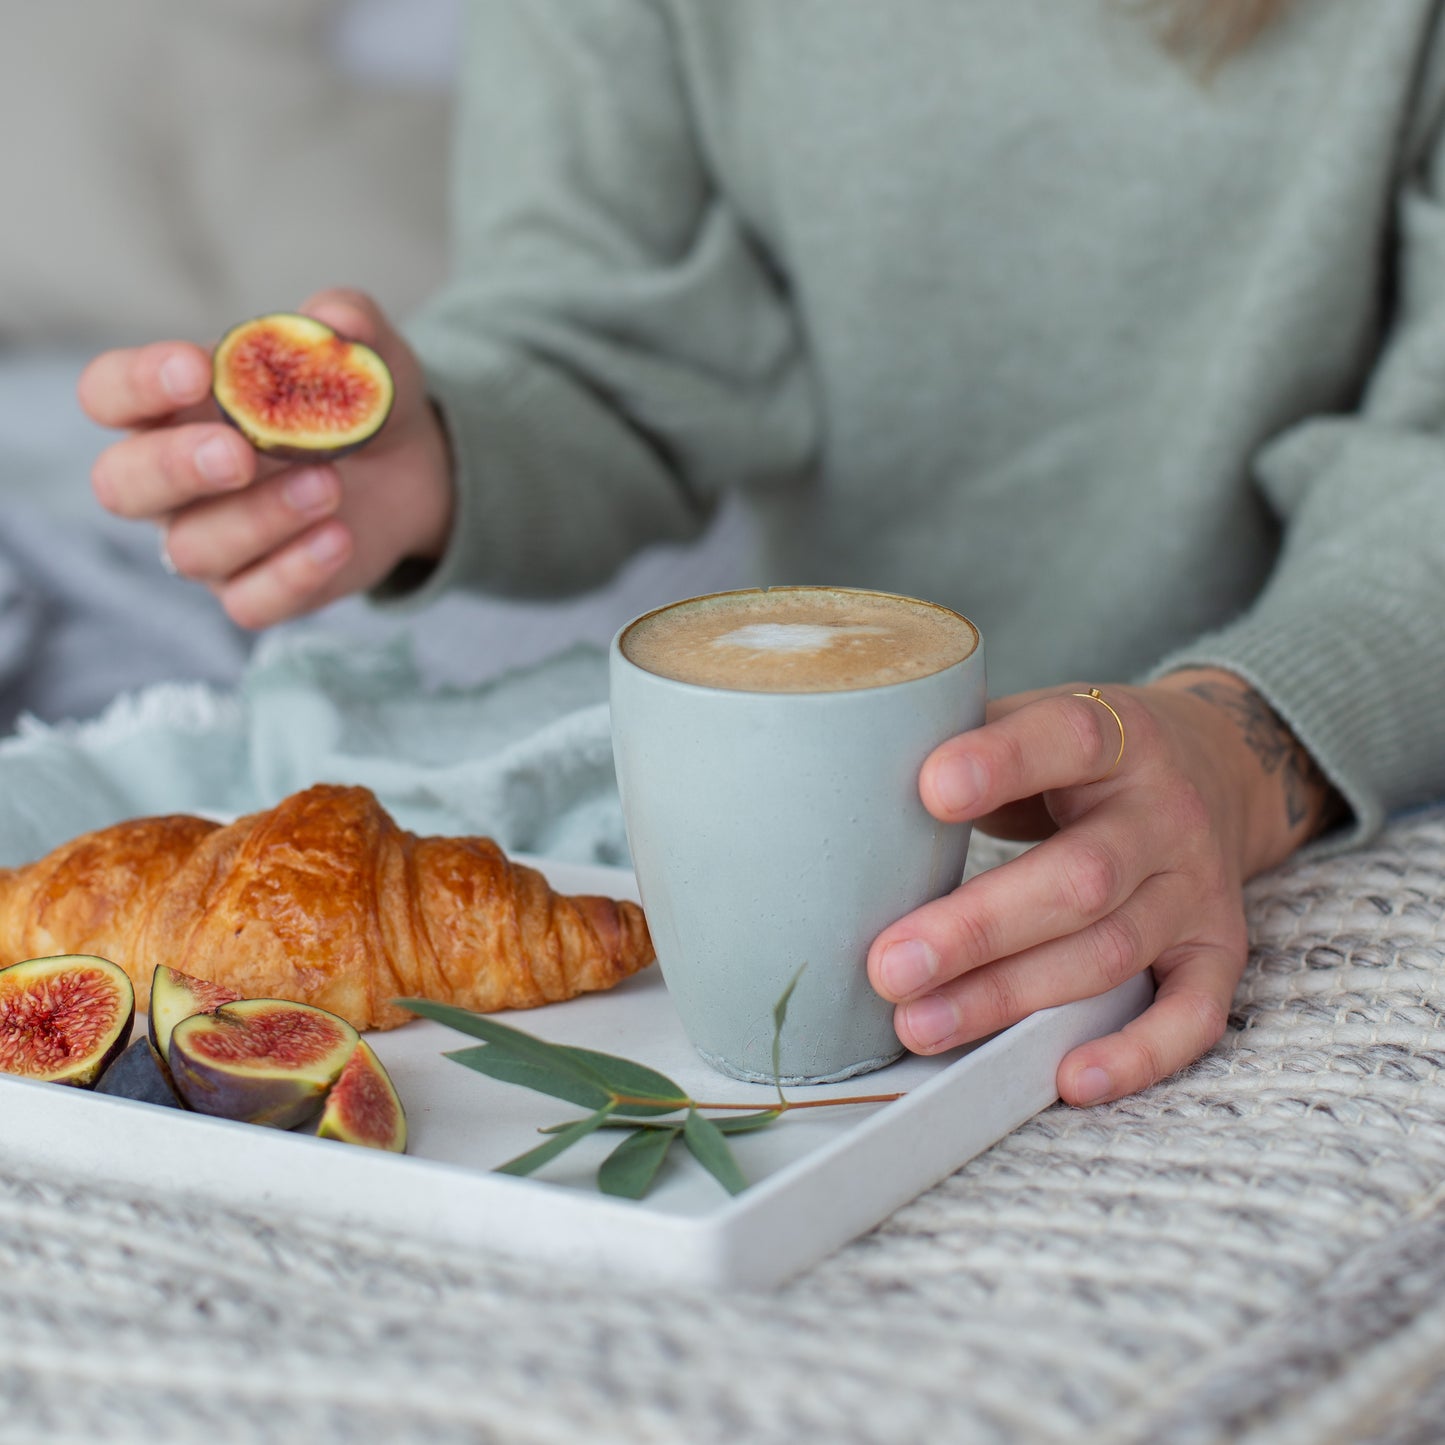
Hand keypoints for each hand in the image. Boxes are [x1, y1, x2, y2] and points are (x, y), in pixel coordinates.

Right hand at [78, 289, 453, 628]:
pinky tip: (339, 538)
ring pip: (195, 548)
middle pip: (122, 485)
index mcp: (170, 408)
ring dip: (262, 517)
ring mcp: (209, 543)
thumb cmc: (353, 399)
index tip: (195, 370)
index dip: (136, 384)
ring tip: (329, 484)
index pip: (108, 394)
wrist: (407, 468)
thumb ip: (347, 323)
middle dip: (176, 468)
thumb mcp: (363, 352)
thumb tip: (336, 323)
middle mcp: (172, 483)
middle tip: (239, 453)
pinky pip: (250, 604)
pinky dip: (293, 573)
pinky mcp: (255, 592)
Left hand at [866, 667, 1342, 1104]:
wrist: (1217, 767)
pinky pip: (1193, 1014)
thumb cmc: (1080, 757)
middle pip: (1082, 877)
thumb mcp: (1034, 719)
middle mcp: (1167, 813)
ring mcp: (1197, 888)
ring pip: (1112, 952)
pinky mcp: (1218, 950)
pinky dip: (1137, 1054)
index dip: (1003, 763)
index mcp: (1119, 735)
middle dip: (979, 929)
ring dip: (1012, 996)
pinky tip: (1067, 1078)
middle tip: (889, 965)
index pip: (1069, 738)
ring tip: (920, 1023)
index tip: (929, 791)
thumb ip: (963, 743)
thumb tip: (845, 784)